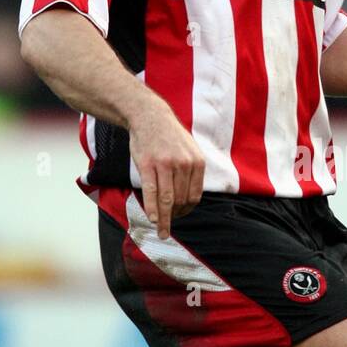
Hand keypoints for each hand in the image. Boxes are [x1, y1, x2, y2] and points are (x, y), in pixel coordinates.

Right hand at [128, 100, 205, 237]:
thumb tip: (191, 197)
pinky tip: (153, 220)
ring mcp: (165, 165)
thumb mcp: (189, 150)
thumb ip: (192, 171)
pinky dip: (153, 209)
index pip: (194, 196)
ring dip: (165, 219)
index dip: (187, 210)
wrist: (149, 116)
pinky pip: (152, 192)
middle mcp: (184, 164)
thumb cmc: (168, 136)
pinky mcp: (148, 165)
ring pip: (167, 200)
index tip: (179, 216)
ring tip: (162, 231)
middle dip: (175, 216)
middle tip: (167, 225)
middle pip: (181, 200)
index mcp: (197, 163)